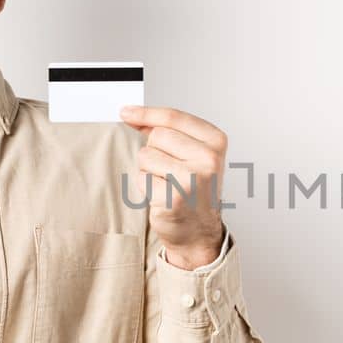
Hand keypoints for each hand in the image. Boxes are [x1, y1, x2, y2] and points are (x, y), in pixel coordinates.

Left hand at [120, 105, 226, 267]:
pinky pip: (142, 178)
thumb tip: (132, 115)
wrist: (199, 230)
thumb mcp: (191, 153)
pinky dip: (146, 187)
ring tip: (168, 184)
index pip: (173, 118)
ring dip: (149, 170)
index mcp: (216, 142)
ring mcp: (192, 178)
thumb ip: (167, 131)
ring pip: (146, 156)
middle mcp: (208, 158)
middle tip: (171, 171)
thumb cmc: (194, 190)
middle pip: (157, 136)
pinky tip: (163, 197)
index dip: (146, 114)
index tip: (126, 112)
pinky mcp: (173, 197)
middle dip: (154, 151)